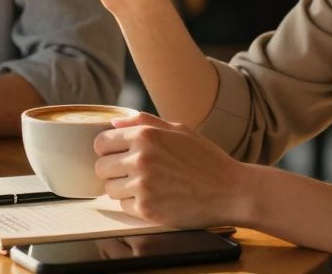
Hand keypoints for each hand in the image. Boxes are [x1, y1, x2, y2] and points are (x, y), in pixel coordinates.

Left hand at [93, 113, 250, 228]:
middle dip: (113, 171)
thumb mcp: (179, 130)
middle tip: (134, 173)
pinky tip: (156, 198)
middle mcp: (140, 158)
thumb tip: (113, 122)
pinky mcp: (147, 209)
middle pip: (101, 167)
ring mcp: (142, 185)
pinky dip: (136, 205)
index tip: (118, 156)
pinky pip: (125, 207)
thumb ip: (144, 122)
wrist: (231, 191)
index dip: (107, 150)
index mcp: (146, 135)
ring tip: (148, 186)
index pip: (101, 142)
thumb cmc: (207, 159)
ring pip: (110, 189)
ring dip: (124, 189)